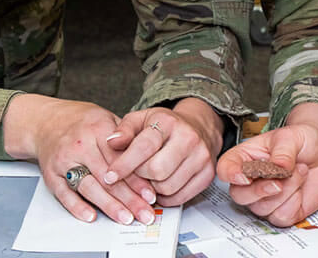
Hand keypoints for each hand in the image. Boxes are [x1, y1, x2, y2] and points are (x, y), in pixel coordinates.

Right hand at [3, 94, 157, 224]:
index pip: (121, 159)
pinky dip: (77, 206)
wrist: (45, 122)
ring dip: (109, 205)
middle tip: (145, 214)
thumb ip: (126, 138)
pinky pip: (64, 193)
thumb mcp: (106, 119)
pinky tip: (91, 216)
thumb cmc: (81, 123)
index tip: (151, 195)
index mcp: (97, 129)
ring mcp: (64, 160)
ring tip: (125, 218)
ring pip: (88, 186)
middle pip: (107, 176)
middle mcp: (80, 145)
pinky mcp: (50, 174)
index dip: (137, 179)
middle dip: (129, 198)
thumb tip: (150, 162)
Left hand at [104, 98, 223, 204]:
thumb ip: (124, 130)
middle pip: (157, 171)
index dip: (124, 164)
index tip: (110, 176)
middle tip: (135, 173)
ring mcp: (201, 157)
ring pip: (168, 187)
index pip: (144, 147)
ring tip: (149, 177)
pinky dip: (165, 197)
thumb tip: (111, 142)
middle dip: (140, 176)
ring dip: (152, 188)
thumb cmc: (165, 126)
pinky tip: (160, 185)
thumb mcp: (140, 120)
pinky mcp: (207, 175)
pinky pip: (180, 198)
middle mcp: (189, 138)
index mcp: (168, 122)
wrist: (197, 128)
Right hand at [215, 102, 317, 226]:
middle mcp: (252, 180)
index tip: (244, 177)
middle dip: (259, 191)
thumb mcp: (292, 136)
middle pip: (239, 195)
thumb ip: (283, 151)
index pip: (226, 169)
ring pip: (262, 208)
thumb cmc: (303, 140)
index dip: (230, 175)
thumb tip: (277, 166)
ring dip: (286, 192)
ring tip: (300, 171)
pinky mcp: (282, 211)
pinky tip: (301, 187)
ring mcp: (266, 198)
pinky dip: (294, 203)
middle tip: (279, 181)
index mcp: (246, 157)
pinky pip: (280, 217)